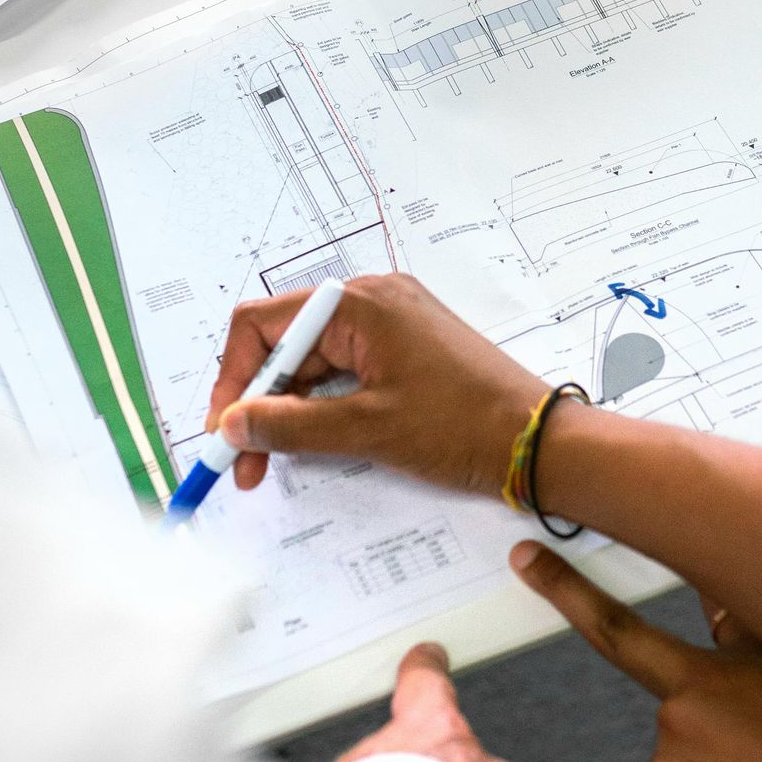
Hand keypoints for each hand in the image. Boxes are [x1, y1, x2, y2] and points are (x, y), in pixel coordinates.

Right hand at [210, 273, 544, 499]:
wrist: (538, 442)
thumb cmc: (466, 427)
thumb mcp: (367, 430)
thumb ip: (291, 425)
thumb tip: (234, 424)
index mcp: (361, 304)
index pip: (263, 324)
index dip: (234, 379)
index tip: (224, 431)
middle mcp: (373, 301)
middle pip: (285, 343)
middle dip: (259, 401)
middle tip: (245, 460)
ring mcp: (392, 322)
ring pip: (313, 360)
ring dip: (289, 408)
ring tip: (275, 460)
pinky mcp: (405, 348)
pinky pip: (344, 368)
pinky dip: (321, 404)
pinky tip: (312, 441)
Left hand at [510, 543, 761, 761]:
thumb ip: (752, 648)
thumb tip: (725, 616)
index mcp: (718, 672)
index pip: (624, 625)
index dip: (569, 592)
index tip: (528, 564)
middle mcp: (681, 708)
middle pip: (680, 704)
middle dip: (710, 720)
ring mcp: (668, 756)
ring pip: (685, 753)